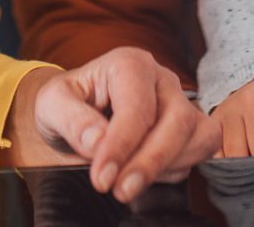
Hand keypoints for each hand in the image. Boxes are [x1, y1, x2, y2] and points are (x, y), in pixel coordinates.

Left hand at [8, 48, 220, 201]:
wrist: (78, 111)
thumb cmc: (68, 102)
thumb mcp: (52, 104)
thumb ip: (71, 119)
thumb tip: (97, 141)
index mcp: (129, 64)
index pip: (137, 106)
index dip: (122, 145)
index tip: (102, 177)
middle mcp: (161, 79)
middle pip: (178, 120)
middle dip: (151, 161)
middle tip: (120, 190)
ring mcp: (180, 101)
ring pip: (199, 134)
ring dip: (168, 166)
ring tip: (130, 183)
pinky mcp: (189, 126)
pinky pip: (201, 149)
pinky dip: (178, 168)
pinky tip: (146, 175)